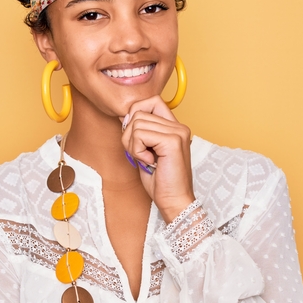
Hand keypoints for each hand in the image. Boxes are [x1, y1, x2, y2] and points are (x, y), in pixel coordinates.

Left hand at [121, 96, 194, 222]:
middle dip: (129, 135)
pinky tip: (148, 162)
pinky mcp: (173, 141)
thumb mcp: (145, 151)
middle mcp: (179, 126)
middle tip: (140, 154)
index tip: (135, 137)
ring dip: (133, 144)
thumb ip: (138, 132)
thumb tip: (124, 116)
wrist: (174, 201)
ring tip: (145, 159)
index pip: (151, 101)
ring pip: (136, 123)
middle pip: (138, 112)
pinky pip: (140, 134)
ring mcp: (177, 132)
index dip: (136, 114)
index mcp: (175, 126)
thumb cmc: (161, 181)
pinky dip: (137, 150)